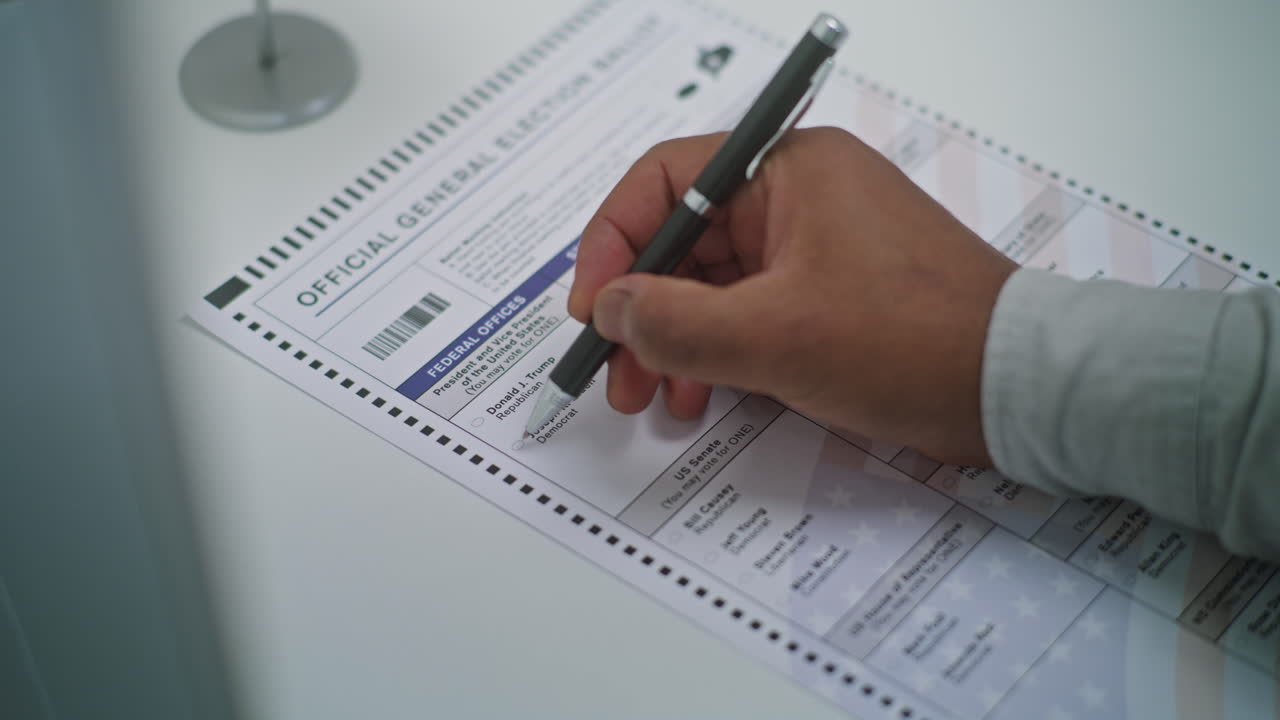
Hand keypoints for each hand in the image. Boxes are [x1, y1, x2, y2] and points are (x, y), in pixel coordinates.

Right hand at [567, 128, 1016, 465]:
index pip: (666, 181)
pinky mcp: (832, 296)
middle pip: (685, 241)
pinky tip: (701, 399)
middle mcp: (800, 196)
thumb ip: (674, 323)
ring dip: (674, 341)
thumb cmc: (909, 342)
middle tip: (614, 374)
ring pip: (714, 285)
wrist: (1017, 390)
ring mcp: (817, 247)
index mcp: (788, 170)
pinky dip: (718, 354)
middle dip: (640, 311)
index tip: (591, 310)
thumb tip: (610, 311)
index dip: (614, 243)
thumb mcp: (774, 336)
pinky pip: (752, 314)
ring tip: (652, 400)